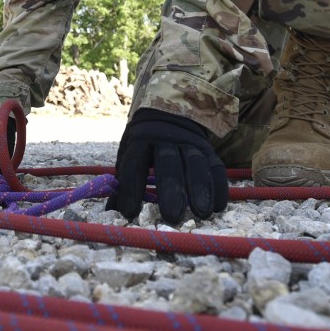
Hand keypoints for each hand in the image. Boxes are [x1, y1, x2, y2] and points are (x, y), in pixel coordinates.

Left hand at [105, 108, 227, 225]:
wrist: (168, 114)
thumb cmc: (143, 143)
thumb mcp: (129, 154)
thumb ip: (123, 181)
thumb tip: (111, 212)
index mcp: (139, 139)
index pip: (134, 164)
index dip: (131, 188)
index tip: (129, 213)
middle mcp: (164, 138)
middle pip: (167, 164)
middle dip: (171, 190)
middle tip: (172, 217)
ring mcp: (188, 142)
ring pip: (195, 164)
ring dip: (200, 189)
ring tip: (201, 213)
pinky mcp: (207, 148)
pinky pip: (215, 166)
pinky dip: (218, 186)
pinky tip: (218, 207)